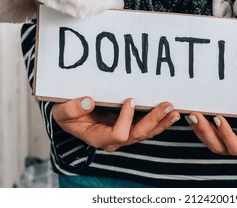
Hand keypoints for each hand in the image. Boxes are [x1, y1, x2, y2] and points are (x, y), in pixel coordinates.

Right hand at [52, 97, 179, 151]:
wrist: (72, 116)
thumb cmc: (67, 113)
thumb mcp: (62, 111)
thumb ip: (71, 108)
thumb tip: (88, 101)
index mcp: (98, 137)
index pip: (118, 134)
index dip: (126, 118)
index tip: (130, 98)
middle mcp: (114, 139)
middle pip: (138, 134)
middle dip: (154, 120)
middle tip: (167, 105)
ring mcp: (124, 134)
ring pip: (146, 132)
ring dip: (161, 122)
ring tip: (174, 111)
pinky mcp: (130, 127)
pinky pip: (147, 127)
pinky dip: (160, 120)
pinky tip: (171, 113)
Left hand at [185, 113, 236, 156]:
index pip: (236, 147)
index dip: (225, 135)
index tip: (218, 118)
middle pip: (217, 146)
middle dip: (204, 132)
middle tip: (194, 114)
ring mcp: (235, 139)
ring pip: (212, 141)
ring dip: (199, 129)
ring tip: (190, 113)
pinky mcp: (230, 133)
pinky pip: (212, 133)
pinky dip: (202, 125)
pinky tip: (195, 112)